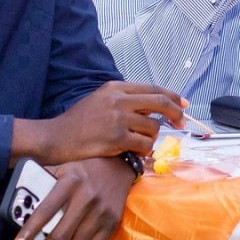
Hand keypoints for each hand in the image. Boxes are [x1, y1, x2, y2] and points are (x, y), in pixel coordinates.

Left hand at [12, 157, 135, 239]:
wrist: (119, 167)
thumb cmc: (85, 170)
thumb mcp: (63, 167)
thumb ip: (44, 180)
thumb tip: (22, 199)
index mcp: (70, 182)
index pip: (44, 212)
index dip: (28, 232)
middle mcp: (86, 197)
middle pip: (60, 236)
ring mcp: (101, 212)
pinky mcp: (112, 222)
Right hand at [17, 81, 184, 164]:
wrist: (56, 138)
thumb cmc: (78, 122)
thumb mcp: (100, 101)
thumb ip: (125, 101)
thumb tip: (153, 109)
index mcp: (115, 88)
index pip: (153, 89)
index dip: (172, 97)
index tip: (183, 105)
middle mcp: (118, 99)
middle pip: (160, 103)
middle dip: (175, 114)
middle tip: (181, 123)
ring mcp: (118, 118)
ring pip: (153, 127)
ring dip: (152, 138)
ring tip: (139, 143)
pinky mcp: (117, 138)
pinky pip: (144, 144)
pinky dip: (144, 150)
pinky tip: (134, 152)